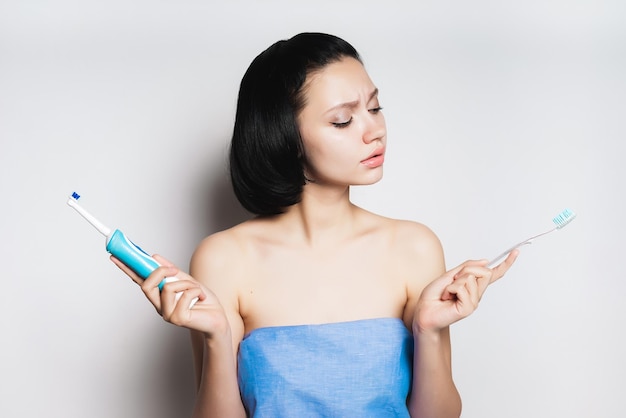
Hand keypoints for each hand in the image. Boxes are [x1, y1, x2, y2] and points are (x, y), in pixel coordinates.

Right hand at [111, 254, 229, 337]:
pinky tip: (202, 298)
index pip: (139, 280)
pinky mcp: (178, 319)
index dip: (126, 269)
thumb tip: (154, 256)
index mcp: (159, 295)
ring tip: (198, 290)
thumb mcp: (187, 280)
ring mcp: (167, 314)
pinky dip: (197, 291)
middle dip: (159, 272)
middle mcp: (159, 306)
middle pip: (146, 284)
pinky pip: (185, 294)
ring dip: (187, 283)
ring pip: (168, 287)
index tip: (115, 255)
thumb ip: (171, 271)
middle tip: (173, 269)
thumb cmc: (203, 301)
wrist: (218, 318)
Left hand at [413, 250, 518, 334]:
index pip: (493, 274)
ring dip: (453, 282)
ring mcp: (474, 302)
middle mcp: (477, 294)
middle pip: (483, 272)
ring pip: (469, 279)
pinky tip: (446, 298)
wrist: (424, 312)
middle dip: (466, 270)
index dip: (505, 263)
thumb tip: (486, 261)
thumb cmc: (434, 296)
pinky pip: (461, 288)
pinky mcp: (468, 308)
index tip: (516, 252)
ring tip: (447, 293)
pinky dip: (449, 289)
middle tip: (452, 281)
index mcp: (474, 285)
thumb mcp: (449, 276)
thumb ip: (466, 268)